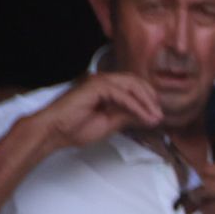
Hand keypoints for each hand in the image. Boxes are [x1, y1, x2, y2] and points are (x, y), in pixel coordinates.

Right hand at [33, 72, 161, 150]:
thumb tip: (150, 115)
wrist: (54, 132)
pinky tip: (144, 117)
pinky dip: (136, 106)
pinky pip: (123, 95)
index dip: (149, 99)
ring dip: (147, 102)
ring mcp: (99, 81)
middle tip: (159, 116)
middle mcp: (104, 81)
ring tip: (155, 117)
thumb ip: (128, 115)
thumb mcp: (111, 123)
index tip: (158, 116)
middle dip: (151, 99)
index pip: (135, 87)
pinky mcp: (95, 86)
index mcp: (107, 88)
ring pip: (132, 86)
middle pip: (137, 83)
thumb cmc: (76, 129)